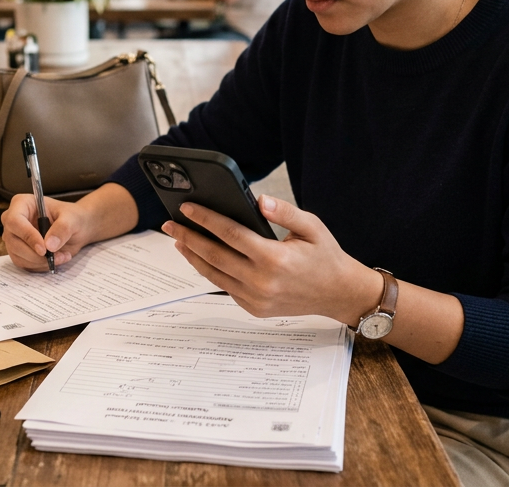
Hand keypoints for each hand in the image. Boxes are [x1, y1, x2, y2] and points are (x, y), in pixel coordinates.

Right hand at [3, 193, 97, 271]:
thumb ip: (62, 228)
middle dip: (36, 254)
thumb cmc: (72, 217)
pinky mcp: (19, 252)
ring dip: (41, 262)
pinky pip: (24, 264)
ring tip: (62, 256)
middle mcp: (13, 221)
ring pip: (18, 256)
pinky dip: (41, 266)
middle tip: (57, 256)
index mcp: (22, 204)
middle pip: (14, 242)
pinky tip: (56, 260)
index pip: (15, 220)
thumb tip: (49, 246)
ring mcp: (14, 238)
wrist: (75, 229)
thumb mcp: (72, 219)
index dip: (28, 236)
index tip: (44, 249)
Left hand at [164, 195, 381, 323]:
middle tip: (170, 225)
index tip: (187, 208)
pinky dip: (210, 272)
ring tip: (179, 240)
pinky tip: (201, 258)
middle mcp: (262, 281)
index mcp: (274, 258)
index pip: (230, 234)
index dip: (205, 219)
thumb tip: (258, 200)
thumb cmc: (325, 256)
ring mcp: (256, 298)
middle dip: (188, 237)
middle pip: (214, 255)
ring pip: (214, 275)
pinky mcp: (254, 309)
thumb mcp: (312, 226)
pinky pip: (225, 288)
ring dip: (193, 256)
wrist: (338, 293)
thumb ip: (284, 211)